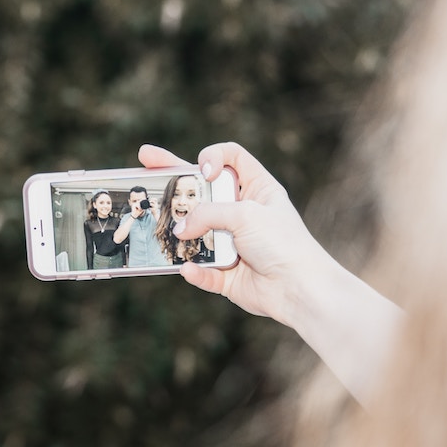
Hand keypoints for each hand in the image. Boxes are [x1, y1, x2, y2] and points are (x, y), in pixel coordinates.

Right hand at [137, 142, 325, 324]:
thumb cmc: (282, 243)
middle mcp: (243, 212)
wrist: (300, 289)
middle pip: (202, 189)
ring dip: (182, 233)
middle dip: (173, 175)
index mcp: (257, 189)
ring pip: (196, 233)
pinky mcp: (227, 273)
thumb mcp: (245, 213)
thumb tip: (180, 230)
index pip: (231, 157)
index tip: (203, 170)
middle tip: (145, 159)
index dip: (212, 156)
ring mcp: (233, 243)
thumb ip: (207, 214)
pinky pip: (202, 270)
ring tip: (165, 231)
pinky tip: (188, 268)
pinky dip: (195, 271)